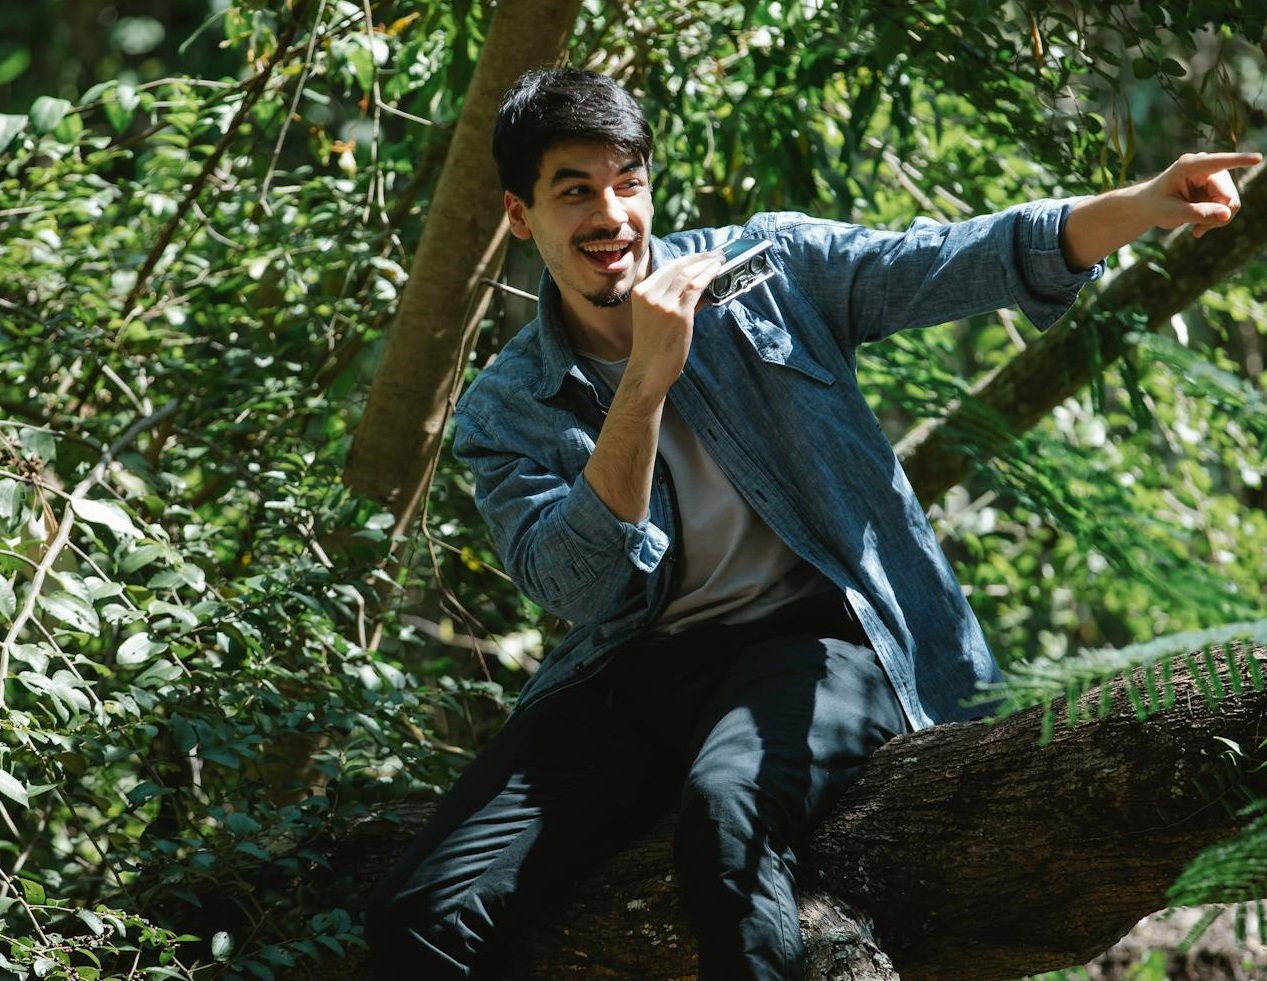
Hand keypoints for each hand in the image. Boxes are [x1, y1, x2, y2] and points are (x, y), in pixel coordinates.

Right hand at [626, 250, 724, 395]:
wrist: (648, 370)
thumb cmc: (653, 346)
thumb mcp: (656, 317)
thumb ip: (674, 299)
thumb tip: (699, 286)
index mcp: (640, 292)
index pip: (667, 268)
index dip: (687, 259)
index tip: (701, 255)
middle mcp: (649, 295)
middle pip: (678, 267)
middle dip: (700, 258)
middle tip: (716, 254)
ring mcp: (663, 304)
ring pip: (688, 275)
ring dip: (707, 265)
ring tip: (720, 261)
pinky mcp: (678, 314)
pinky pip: (696, 289)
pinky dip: (708, 277)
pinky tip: (717, 273)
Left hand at [1142, 151, 1262, 237]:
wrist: (1150, 206)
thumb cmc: (1155, 206)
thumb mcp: (1172, 213)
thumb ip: (1198, 213)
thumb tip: (1227, 214)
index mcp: (1189, 165)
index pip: (1217, 162)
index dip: (1238, 161)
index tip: (1258, 158)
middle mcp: (1206, 166)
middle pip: (1228, 195)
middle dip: (1217, 216)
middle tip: (1198, 230)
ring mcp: (1215, 176)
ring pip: (1232, 203)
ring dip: (1216, 220)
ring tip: (1196, 228)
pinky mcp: (1219, 186)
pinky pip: (1229, 207)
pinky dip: (1217, 219)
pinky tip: (1200, 226)